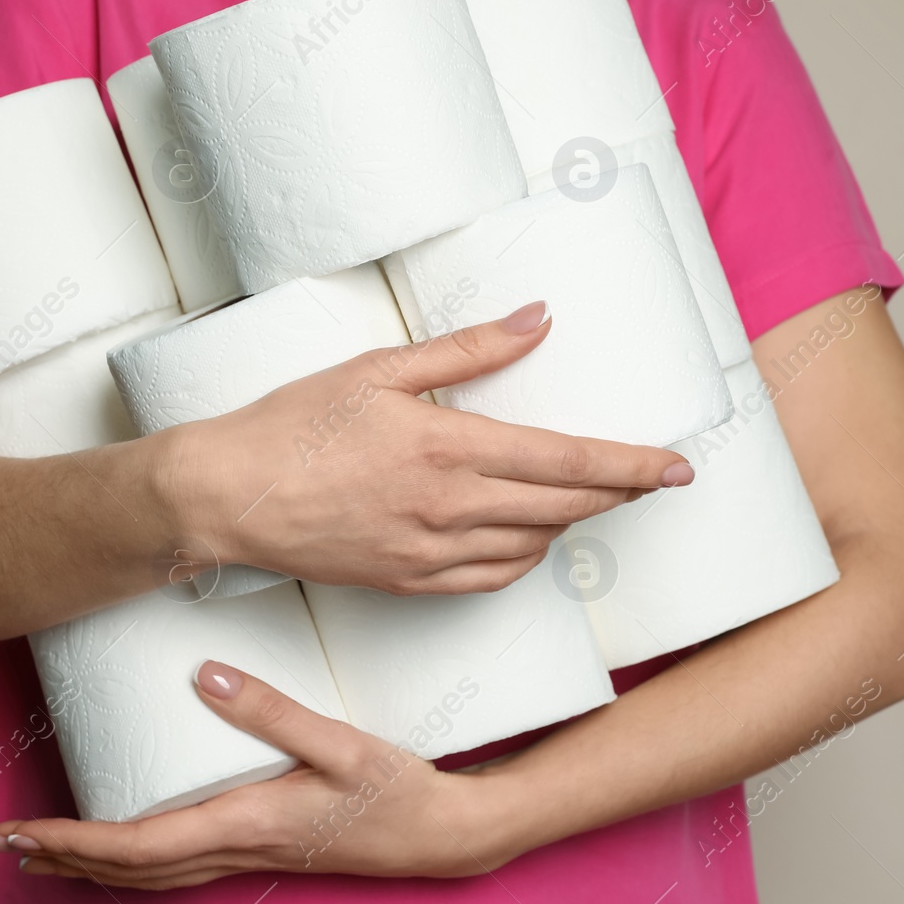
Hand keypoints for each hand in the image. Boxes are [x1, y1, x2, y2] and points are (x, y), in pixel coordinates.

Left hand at [0, 661, 521, 888]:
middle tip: (8, 841)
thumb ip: (271, 708)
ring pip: (152, 873)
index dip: (72, 842)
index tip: (22, 832)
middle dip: (63, 858)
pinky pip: (180, 864)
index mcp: (246, 824)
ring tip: (47, 852)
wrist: (445, 835)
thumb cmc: (397, 791)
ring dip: (94, 865)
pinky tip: (128, 847)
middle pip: (131, 868)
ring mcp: (251, 855)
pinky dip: (136, 862)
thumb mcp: (339, 742)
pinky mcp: (264, 847)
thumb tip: (202, 673)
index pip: (135, 845)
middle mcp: (239, 848)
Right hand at [156, 301, 693, 593]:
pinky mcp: (408, 583)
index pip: (567, 462)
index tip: (678, 466)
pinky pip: (489, 579)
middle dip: (619, 494)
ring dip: (570, 525)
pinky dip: (522, 558)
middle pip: (564, 509)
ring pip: (532, 548)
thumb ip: (469, 349)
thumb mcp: (380, 368)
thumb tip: (537, 320)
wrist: (225, 498)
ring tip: (584, 498)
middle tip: (652, 479)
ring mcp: (430, 554)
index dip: (632, 466)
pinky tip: (526, 538)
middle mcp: (449, 509)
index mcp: (449, 448)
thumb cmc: (293, 424)